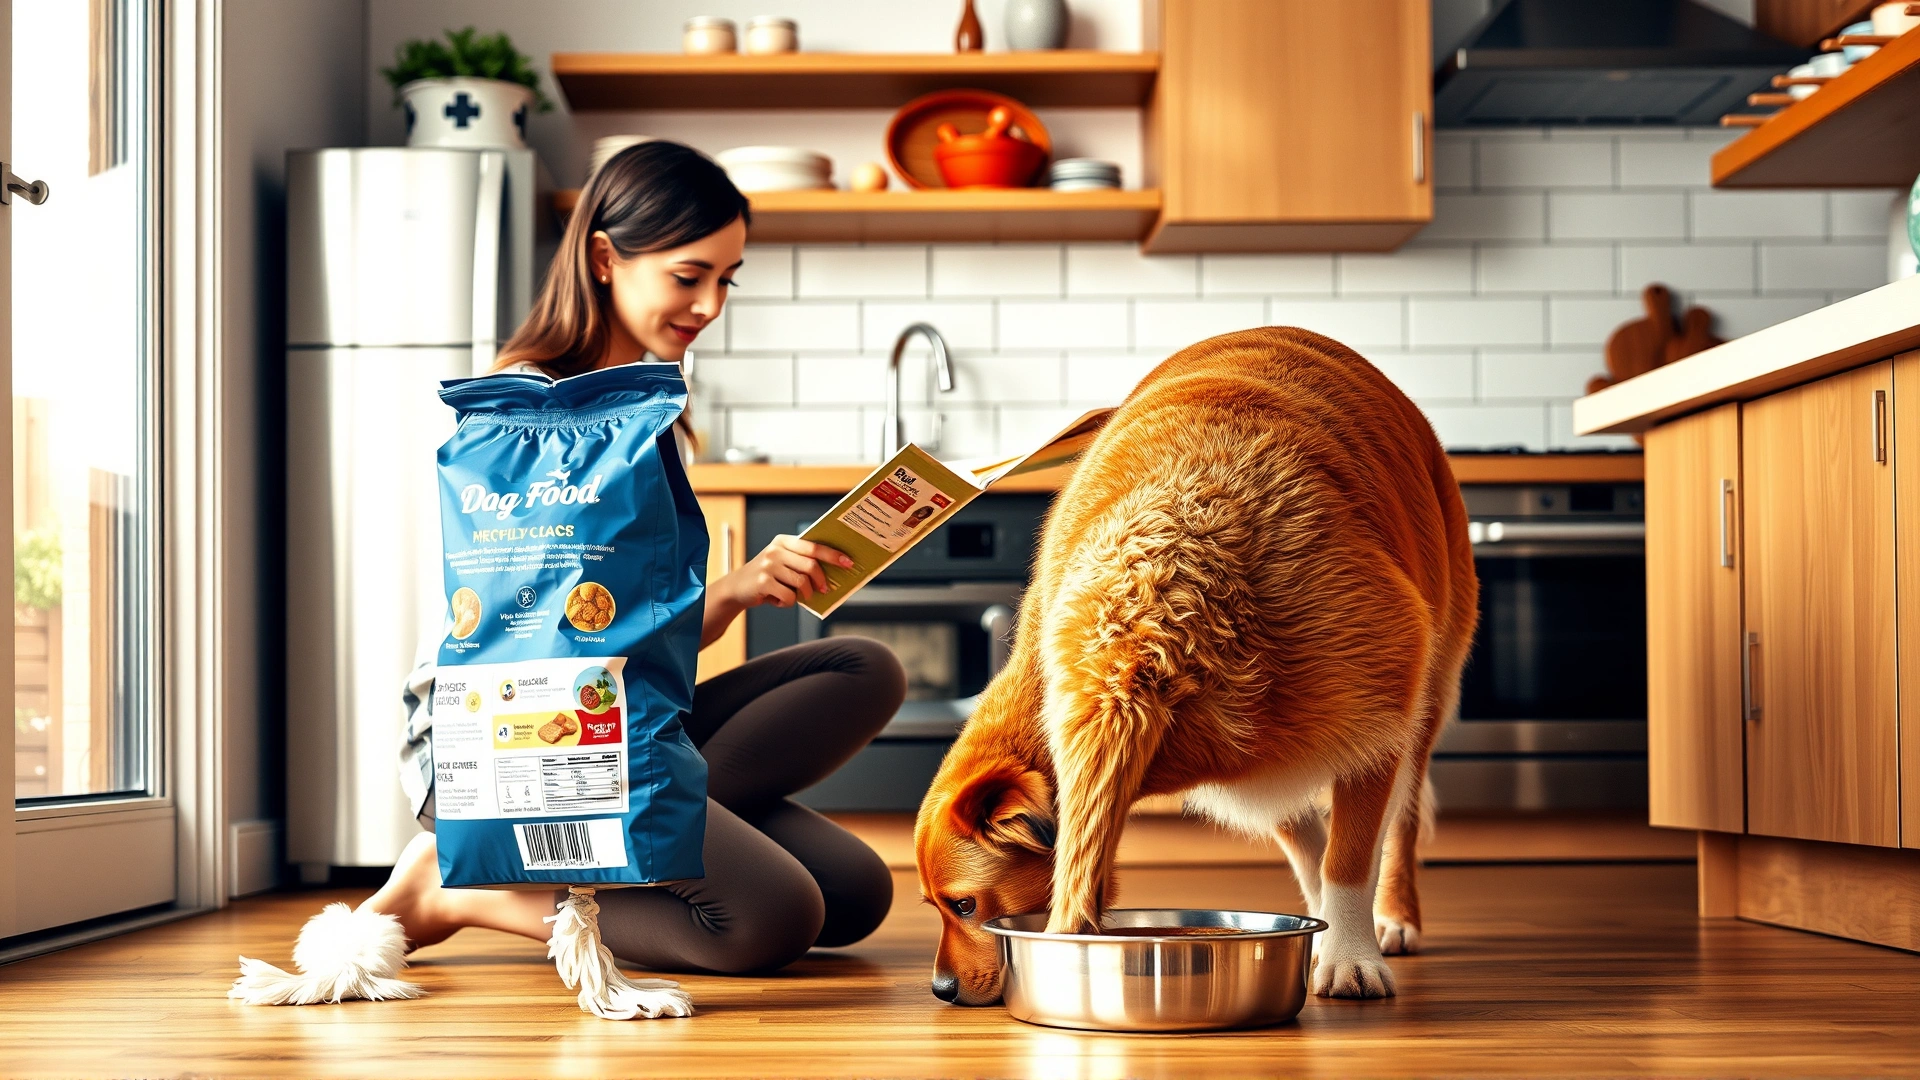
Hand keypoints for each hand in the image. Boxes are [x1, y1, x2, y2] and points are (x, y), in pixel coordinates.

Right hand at [720, 535, 853, 608]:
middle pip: (810, 565)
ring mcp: (768, 566)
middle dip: (821, 580)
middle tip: (825, 589)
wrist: (736, 588)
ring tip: (798, 596)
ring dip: (804, 594)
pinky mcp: (762, 582)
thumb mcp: (782, 563)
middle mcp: (775, 550)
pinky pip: (789, 596)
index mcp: (783, 541)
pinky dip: (788, 603)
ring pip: (801, 582)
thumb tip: (832, 572)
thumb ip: (801, 562)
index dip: (833, 555)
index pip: (813, 546)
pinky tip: (779, 600)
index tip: (848, 563)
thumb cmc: (767, 576)